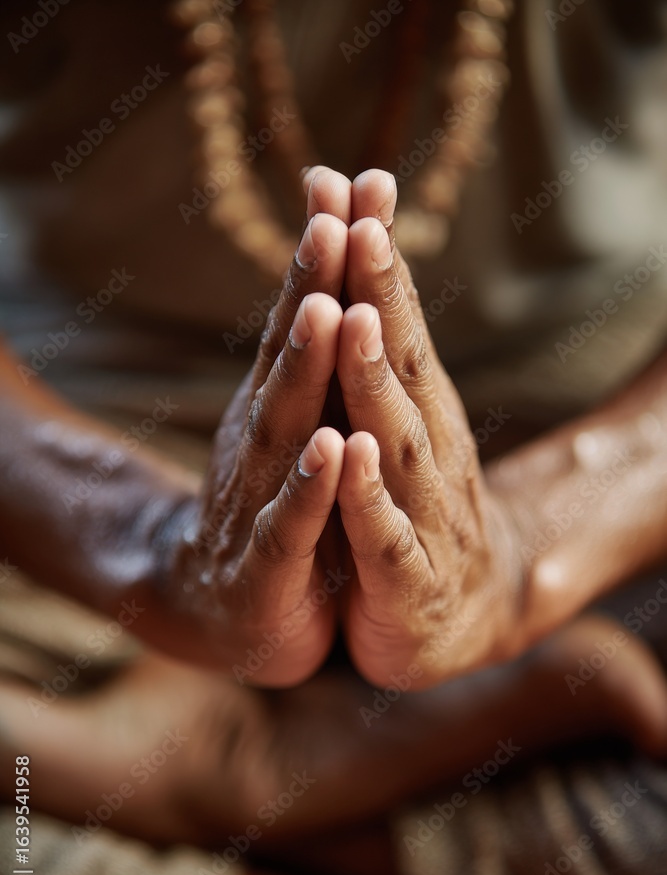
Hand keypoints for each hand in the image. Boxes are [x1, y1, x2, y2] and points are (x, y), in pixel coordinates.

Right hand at [155, 172, 355, 685]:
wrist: (221, 609)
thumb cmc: (275, 509)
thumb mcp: (296, 433)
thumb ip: (312, 369)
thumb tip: (332, 283)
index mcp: (281, 410)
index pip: (303, 324)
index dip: (324, 257)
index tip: (351, 184)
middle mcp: (265, 441)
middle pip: (291, 357)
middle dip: (313, 285)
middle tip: (333, 217)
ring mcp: (262, 501)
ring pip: (287, 429)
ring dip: (305, 368)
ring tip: (326, 307)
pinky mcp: (268, 568)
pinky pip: (293, 526)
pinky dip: (314, 488)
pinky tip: (334, 450)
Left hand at [334, 169, 522, 686]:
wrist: (460, 618)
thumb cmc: (413, 514)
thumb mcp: (395, 435)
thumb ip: (377, 369)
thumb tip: (360, 280)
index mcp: (417, 416)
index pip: (396, 328)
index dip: (376, 262)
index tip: (355, 186)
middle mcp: (428, 453)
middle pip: (403, 367)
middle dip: (381, 296)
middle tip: (364, 224)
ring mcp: (421, 515)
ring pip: (397, 441)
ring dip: (376, 380)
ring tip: (358, 320)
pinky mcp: (405, 579)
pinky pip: (383, 535)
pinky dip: (365, 496)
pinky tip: (349, 456)